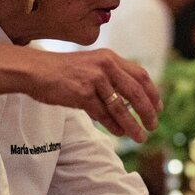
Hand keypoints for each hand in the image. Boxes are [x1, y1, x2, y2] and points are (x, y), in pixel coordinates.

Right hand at [25, 48, 160, 142]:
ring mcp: (94, 79)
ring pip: (120, 107)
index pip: (141, 75)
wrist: (36, 70)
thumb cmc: (63, 71)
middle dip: (148, 111)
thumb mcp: (91, 66)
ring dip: (132, 124)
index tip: (158, 108)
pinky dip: (114, 126)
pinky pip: (103, 114)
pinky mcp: (82, 93)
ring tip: (140, 137)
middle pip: (136, 92)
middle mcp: (106, 65)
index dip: (153, 93)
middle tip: (153, 126)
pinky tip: (120, 133)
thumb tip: (131, 101)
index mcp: (110, 57)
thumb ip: (111, 77)